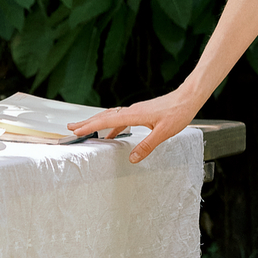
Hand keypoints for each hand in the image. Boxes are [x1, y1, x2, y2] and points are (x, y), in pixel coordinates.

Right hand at [67, 86, 201, 164]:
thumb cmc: (178, 113)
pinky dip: (110, 124)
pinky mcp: (140, 111)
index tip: (75, 131)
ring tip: (84, 128)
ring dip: (96, 122)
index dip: (90, 126)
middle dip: (86, 122)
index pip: (107, 121)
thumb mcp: (163, 133)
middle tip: (70, 127)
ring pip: (111, 116)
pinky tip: (111, 132)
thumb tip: (132, 158)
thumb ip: (147, 146)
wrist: (188, 98)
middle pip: (104, 116)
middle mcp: (132, 110)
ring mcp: (135, 110)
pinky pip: (120, 118)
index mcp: (134, 115)